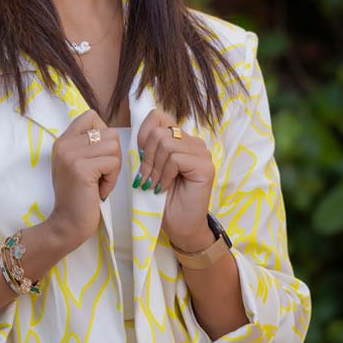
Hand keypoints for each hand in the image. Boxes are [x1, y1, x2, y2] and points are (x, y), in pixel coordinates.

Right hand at [47, 109, 121, 250]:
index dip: (104, 134)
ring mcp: (71, 155)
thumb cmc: (79, 197)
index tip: (100, 156)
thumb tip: (113, 133)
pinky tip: (99, 191)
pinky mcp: (81, 168)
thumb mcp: (78, 165)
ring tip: (100, 183)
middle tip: (101, 175)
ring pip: (114, 147)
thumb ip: (88, 147)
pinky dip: (112, 180)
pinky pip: (113, 163)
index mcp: (63, 141)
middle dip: (113, 156)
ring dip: (114, 169)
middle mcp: (64, 143)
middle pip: (109, 133)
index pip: (91, 116)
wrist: (67, 224)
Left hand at [135, 108, 214, 250]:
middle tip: (145, 179)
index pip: (158, 117)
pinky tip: (164, 188)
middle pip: (159, 131)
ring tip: (154, 185)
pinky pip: (175, 159)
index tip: (140, 158)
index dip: (143, 135)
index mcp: (180, 139)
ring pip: (166, 144)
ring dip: (154, 168)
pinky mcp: (205, 166)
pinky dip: (164, 175)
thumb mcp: (149, 168)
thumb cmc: (163, 199)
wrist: (179, 226)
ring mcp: (202, 153)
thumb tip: (138, 131)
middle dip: (146, 157)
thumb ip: (147, 148)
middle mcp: (193, 142)